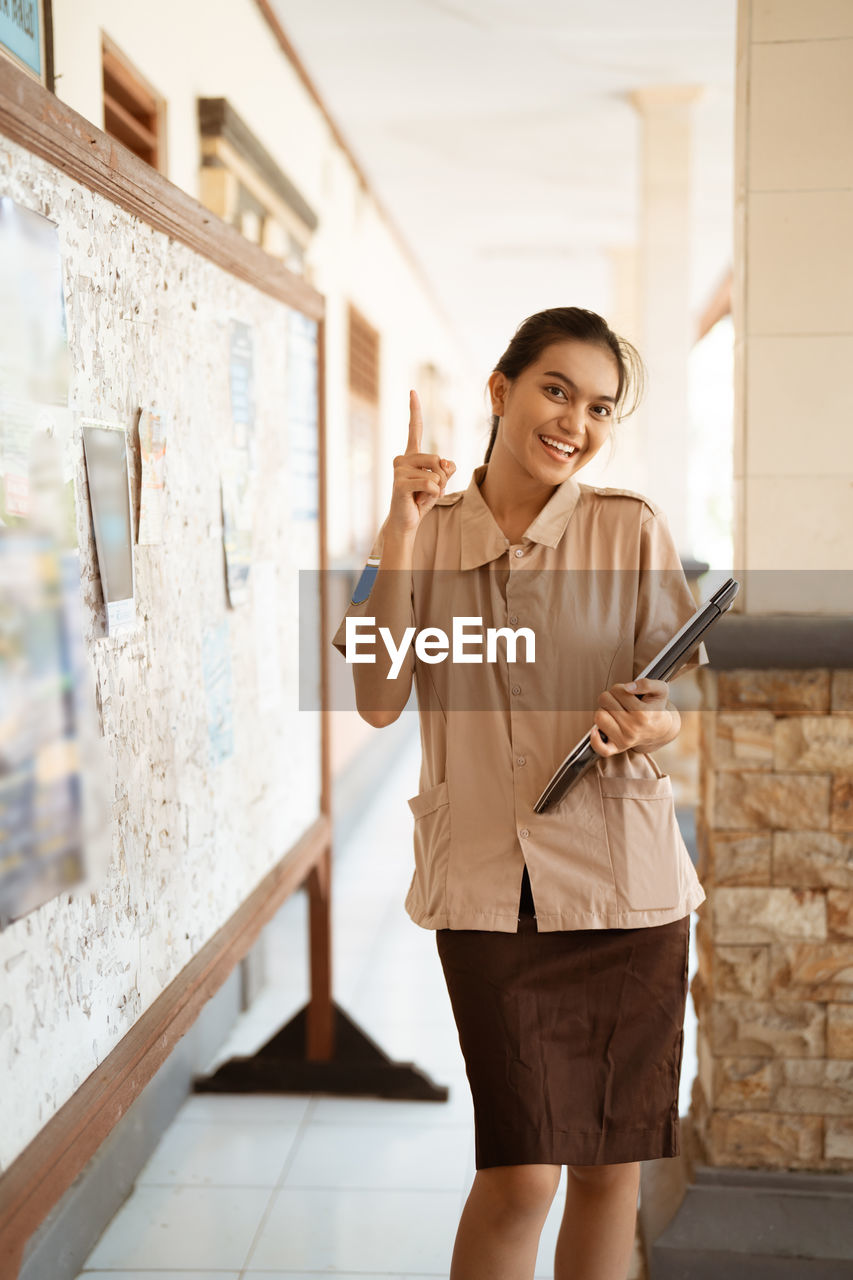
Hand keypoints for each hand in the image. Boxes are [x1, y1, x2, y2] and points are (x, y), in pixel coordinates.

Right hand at [386, 390, 455, 535]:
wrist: (406, 521)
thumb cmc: (421, 500)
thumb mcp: (440, 483)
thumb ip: (446, 469)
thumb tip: (445, 463)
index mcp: (412, 455)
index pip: (414, 428)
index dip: (414, 410)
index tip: (413, 391)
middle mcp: (403, 458)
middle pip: (438, 459)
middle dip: (442, 478)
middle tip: (428, 491)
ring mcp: (399, 470)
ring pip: (436, 473)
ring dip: (437, 488)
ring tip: (422, 496)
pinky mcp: (399, 483)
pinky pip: (430, 484)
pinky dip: (432, 495)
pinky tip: (418, 501)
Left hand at [589, 678, 676, 756]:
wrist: (662, 729)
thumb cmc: (657, 708)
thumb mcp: (661, 690)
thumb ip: (647, 683)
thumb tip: (628, 687)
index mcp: (643, 714)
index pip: (617, 690)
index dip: (620, 688)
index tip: (628, 693)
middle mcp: (633, 729)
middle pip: (604, 700)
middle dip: (611, 697)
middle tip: (621, 702)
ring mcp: (624, 740)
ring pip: (599, 717)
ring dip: (604, 711)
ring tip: (615, 713)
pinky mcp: (617, 748)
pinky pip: (600, 747)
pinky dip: (595, 739)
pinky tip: (597, 731)